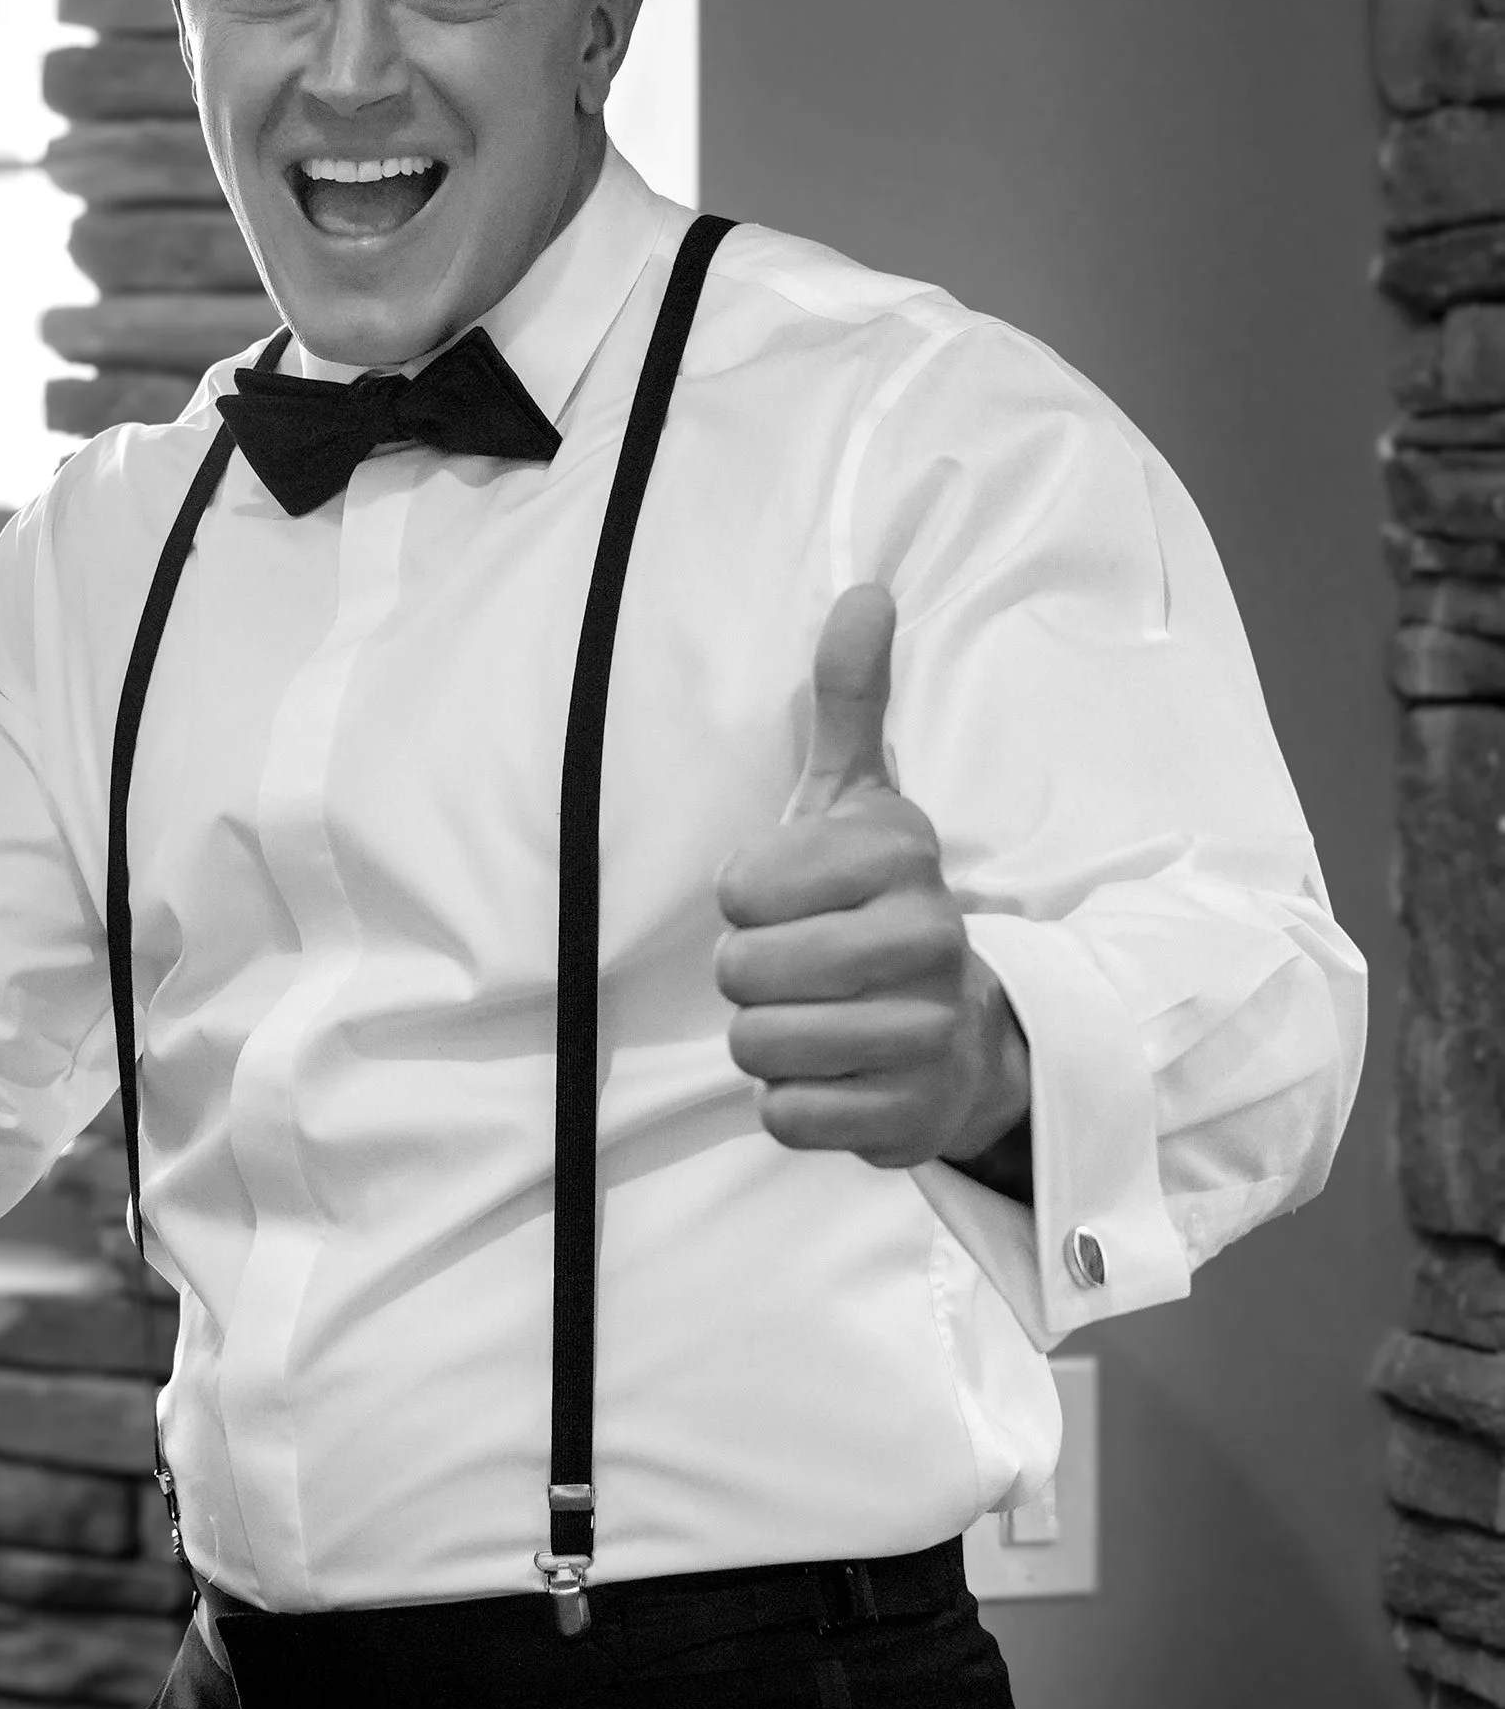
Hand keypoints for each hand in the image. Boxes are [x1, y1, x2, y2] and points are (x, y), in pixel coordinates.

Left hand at [714, 583, 1027, 1170]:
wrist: (966, 1037)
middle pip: (742, 972)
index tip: (789, 899)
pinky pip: (786, 1115)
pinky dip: (792, 1103)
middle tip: (797, 969)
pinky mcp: (909, 1118)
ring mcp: (925, 1033)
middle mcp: (927, 940)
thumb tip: (864, 590)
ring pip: (759, 1046)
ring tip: (817, 1020)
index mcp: (900, 856)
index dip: (746, 901)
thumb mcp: (858, 799)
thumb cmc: (879, 908)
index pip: (742, 888)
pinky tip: (836, 1077)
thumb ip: (850, 701)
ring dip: (767, 1040)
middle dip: (748, 977)